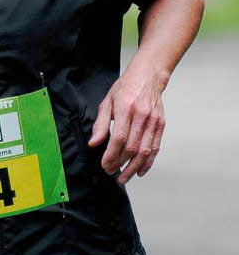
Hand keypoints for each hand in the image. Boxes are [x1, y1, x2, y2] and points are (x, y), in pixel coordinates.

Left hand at [88, 67, 165, 184]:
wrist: (148, 77)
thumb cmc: (125, 88)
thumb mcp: (107, 102)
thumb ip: (100, 124)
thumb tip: (94, 143)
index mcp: (125, 108)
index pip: (119, 138)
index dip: (111, 155)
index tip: (104, 164)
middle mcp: (141, 115)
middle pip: (132, 147)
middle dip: (120, 163)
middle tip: (110, 171)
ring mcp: (154, 120)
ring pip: (145, 151)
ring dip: (134, 167)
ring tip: (124, 177)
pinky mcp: (161, 124)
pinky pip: (155, 147)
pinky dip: (148, 162)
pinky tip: (140, 170)